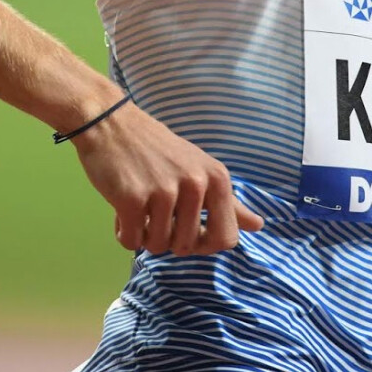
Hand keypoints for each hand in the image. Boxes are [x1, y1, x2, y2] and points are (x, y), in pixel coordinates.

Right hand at [70, 99, 263, 255]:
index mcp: (217, 179)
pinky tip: (121, 209)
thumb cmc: (156, 149)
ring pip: (158, 246)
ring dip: (144, 236)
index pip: (226, 239)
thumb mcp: (200, 168)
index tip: (189, 232)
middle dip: (169, 240)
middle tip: (156, 214)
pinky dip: (123, 233)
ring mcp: (164, 192)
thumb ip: (229, 201)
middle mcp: (196, 184)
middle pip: (188, 247)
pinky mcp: (132, 199)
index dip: (205, 246)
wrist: (111, 123)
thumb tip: (260, 225)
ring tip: (139, 208)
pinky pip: (131, 242)